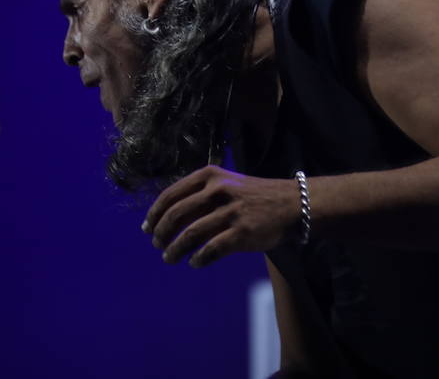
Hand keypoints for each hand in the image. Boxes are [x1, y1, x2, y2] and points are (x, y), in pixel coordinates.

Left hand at [142, 165, 300, 267]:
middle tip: (156, 245)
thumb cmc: (252, 195)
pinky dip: (199, 258)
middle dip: (161, 232)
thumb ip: (198, 196)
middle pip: (176, 214)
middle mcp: (217, 191)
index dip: (154, 213)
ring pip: (191, 234)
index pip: (170, 195)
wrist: (293, 204)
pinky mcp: (243, 233)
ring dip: (175, 249)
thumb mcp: (225, 184)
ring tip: (169, 258)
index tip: (146, 227)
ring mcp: (230, 212)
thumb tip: (166, 217)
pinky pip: (212, 249)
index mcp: (208, 176)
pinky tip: (194, 263)